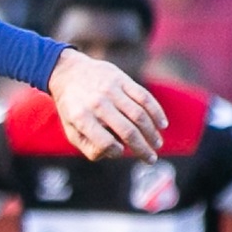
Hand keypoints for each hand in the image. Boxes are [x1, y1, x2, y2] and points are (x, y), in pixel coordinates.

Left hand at [47, 50, 165, 161]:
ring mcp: (110, 90)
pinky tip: (162, 124)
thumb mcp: (71, 130)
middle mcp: (96, 104)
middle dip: (143, 148)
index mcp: (81, 118)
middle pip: (127, 131)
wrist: (69, 73)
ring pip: (139, 115)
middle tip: (151, 159)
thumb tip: (116, 153)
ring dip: (152, 133)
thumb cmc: (73, 108)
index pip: (105, 142)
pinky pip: (144, 97)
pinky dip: (156, 112)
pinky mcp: (121, 79)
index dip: (116, 152)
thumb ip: (89, 146)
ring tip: (157, 144)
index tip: (122, 152)